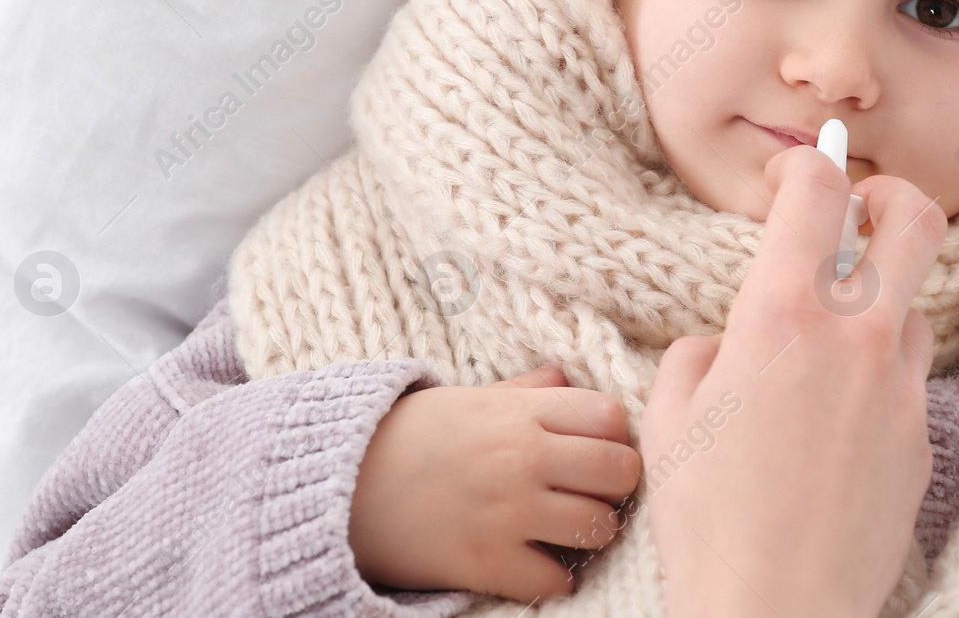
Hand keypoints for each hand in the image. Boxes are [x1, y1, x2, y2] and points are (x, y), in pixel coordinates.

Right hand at [348, 364, 642, 601]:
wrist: (338, 485)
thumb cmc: (407, 437)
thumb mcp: (467, 400)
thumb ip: (524, 391)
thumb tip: (565, 377)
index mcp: (520, 413)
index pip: (610, 416)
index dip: (612, 434)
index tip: (594, 448)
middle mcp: (523, 458)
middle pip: (620, 471)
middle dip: (614, 484)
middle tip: (592, 493)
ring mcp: (508, 512)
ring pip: (599, 528)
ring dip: (590, 533)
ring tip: (567, 530)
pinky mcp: (487, 562)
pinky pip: (557, 581)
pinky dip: (553, 579)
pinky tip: (536, 564)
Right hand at [643, 143, 945, 617]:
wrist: (776, 609)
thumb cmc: (708, 520)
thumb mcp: (666, 418)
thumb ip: (696, 354)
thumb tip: (723, 344)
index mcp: (781, 317)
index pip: (817, 191)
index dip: (804, 162)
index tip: (790, 173)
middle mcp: (854, 338)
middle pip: (917, 220)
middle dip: (891, 195)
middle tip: (863, 208)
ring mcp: (898, 389)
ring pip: (914, 305)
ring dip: (879, 300)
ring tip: (831, 340)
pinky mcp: (920, 438)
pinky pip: (908, 376)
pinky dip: (878, 371)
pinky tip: (835, 417)